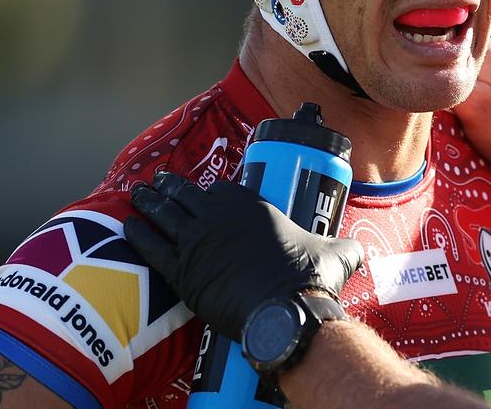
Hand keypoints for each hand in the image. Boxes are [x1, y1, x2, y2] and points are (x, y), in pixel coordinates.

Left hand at [124, 172, 363, 340]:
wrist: (285, 309)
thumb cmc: (308, 280)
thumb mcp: (335, 254)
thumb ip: (344, 247)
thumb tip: (362, 252)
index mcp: (251, 205)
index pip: (222, 189)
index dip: (209, 190)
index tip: (201, 190)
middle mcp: (219, 216)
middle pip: (186, 194)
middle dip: (169, 185)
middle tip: (158, 180)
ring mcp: (197, 241)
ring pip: (164, 214)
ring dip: (148, 201)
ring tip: (138, 193)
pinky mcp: (182, 270)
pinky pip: (152, 246)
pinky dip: (138, 234)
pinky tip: (128, 226)